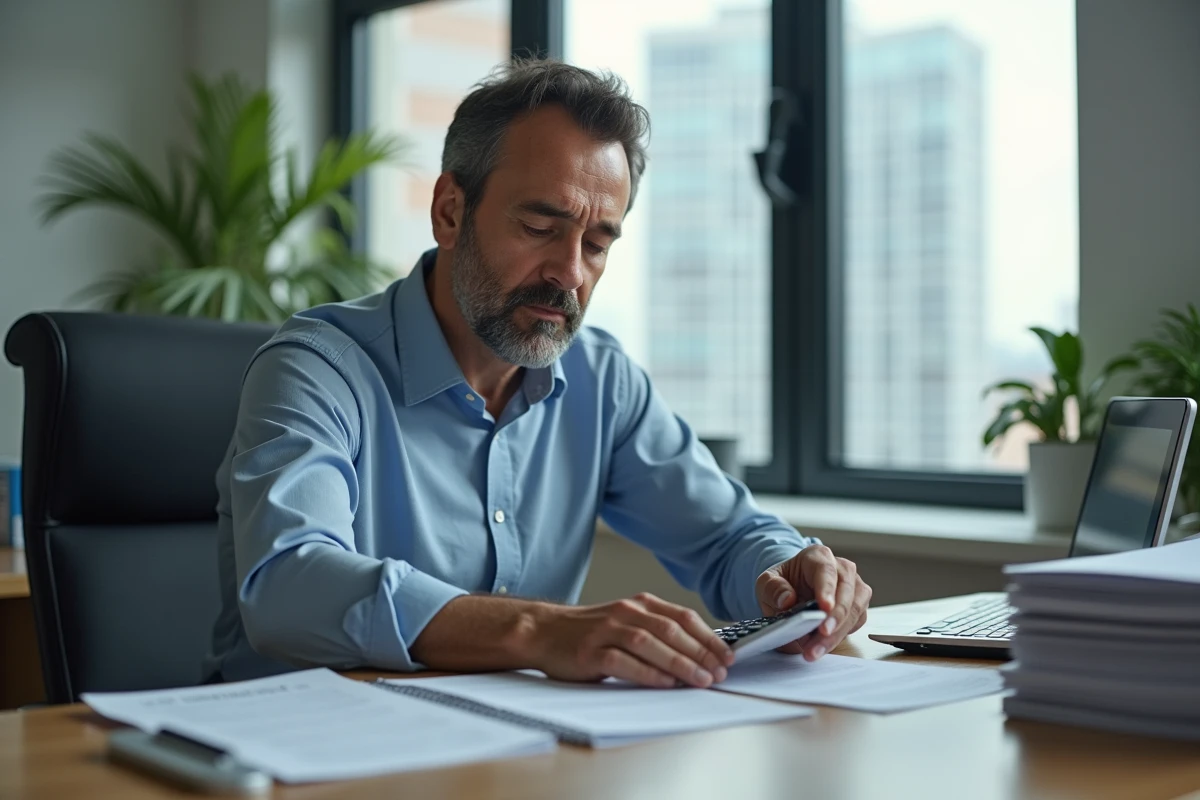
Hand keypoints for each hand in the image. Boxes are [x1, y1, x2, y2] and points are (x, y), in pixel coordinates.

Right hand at [528, 592, 733, 688]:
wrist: (544, 631)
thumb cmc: (590, 632)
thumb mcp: (627, 622)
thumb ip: (657, 632)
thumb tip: (699, 654)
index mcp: (639, 604)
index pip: (682, 617)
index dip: (708, 637)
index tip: (727, 656)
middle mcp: (625, 612)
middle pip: (670, 630)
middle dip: (700, 652)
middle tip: (719, 672)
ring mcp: (606, 631)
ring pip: (650, 643)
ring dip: (679, 662)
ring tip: (700, 680)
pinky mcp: (589, 652)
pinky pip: (623, 661)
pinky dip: (647, 672)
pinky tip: (665, 683)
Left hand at [755, 544, 871, 660]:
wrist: (792, 590)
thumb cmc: (783, 583)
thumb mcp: (766, 583)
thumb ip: (772, 588)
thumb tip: (787, 600)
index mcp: (819, 556)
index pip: (826, 571)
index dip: (826, 590)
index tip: (824, 608)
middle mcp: (842, 569)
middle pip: (846, 593)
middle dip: (834, 618)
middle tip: (821, 636)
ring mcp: (854, 587)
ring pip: (854, 611)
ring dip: (837, 634)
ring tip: (815, 650)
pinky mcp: (858, 606)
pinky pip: (855, 623)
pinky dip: (840, 637)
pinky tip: (821, 646)